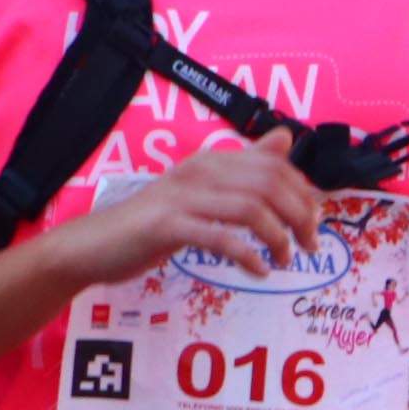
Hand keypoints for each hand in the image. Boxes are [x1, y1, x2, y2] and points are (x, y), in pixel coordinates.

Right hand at [50, 139, 326, 286]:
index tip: (314, 223)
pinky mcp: (167, 226)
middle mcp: (199, 171)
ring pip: (250, 209)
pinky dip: (248, 256)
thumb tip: (285, 138)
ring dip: (278, 238)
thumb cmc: (153, 223)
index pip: (275, 166)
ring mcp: (182, 197)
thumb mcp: (203, 191)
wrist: (94, 245)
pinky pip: (220, 237)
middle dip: (300, 217)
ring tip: (285, 260)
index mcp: (211, 161)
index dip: (303, 194)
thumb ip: (245, 167)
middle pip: (269, 184)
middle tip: (310, 247)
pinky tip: (258, 271)